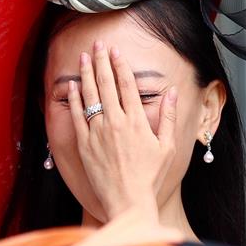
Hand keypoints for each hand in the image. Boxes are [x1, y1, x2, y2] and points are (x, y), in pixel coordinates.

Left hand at [67, 40, 177, 221]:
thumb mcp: (168, 146)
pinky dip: (75, 99)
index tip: (116, 51)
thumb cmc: (150, 177)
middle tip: (98, 45)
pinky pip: (77, 116)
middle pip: (106, 84)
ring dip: (87, 74)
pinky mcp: (85, 144)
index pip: (127, 85)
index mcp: (137, 121)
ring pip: (90, 95)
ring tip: (84, 57)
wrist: (127, 201)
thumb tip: (172, 92)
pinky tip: (73, 86)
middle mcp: (115, 122)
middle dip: (101, 61)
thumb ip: (169, 117)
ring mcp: (98, 132)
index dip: (121, 65)